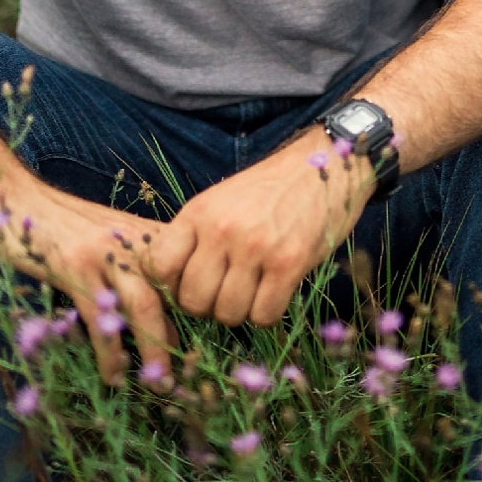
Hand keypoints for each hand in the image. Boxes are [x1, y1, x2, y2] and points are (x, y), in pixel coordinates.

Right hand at [0, 181, 178, 383]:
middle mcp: (134, 239)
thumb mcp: (111, 243)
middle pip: (174, 291)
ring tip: (158, 382)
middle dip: (182, 337)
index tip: (199, 351)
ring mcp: (105, 251)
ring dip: (155, 347)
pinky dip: (110, 350)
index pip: (188, 275)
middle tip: (186, 376)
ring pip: (145, 304)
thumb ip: (140, 276)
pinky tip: (112, 374)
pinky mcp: (74, 265)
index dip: (197, 314)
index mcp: (147, 234)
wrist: (17, 197)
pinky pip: (99, 316)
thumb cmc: (65, 229)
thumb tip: (170, 332)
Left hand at [146, 132, 372, 326]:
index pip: (158, 267)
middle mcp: (222, 229)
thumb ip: (194, 237)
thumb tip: (169, 287)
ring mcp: (255, 246)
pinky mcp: (289, 262)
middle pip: (193, 301)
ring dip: (240, 312)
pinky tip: (274, 291)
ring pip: (227, 314)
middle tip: (225, 292)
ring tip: (252, 290)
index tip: (189, 285)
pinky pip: (264, 315)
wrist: (323, 166)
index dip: (171, 287)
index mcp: (198, 212)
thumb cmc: (268, 190)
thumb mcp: (220, 201)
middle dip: (207, 307)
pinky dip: (268, 313)